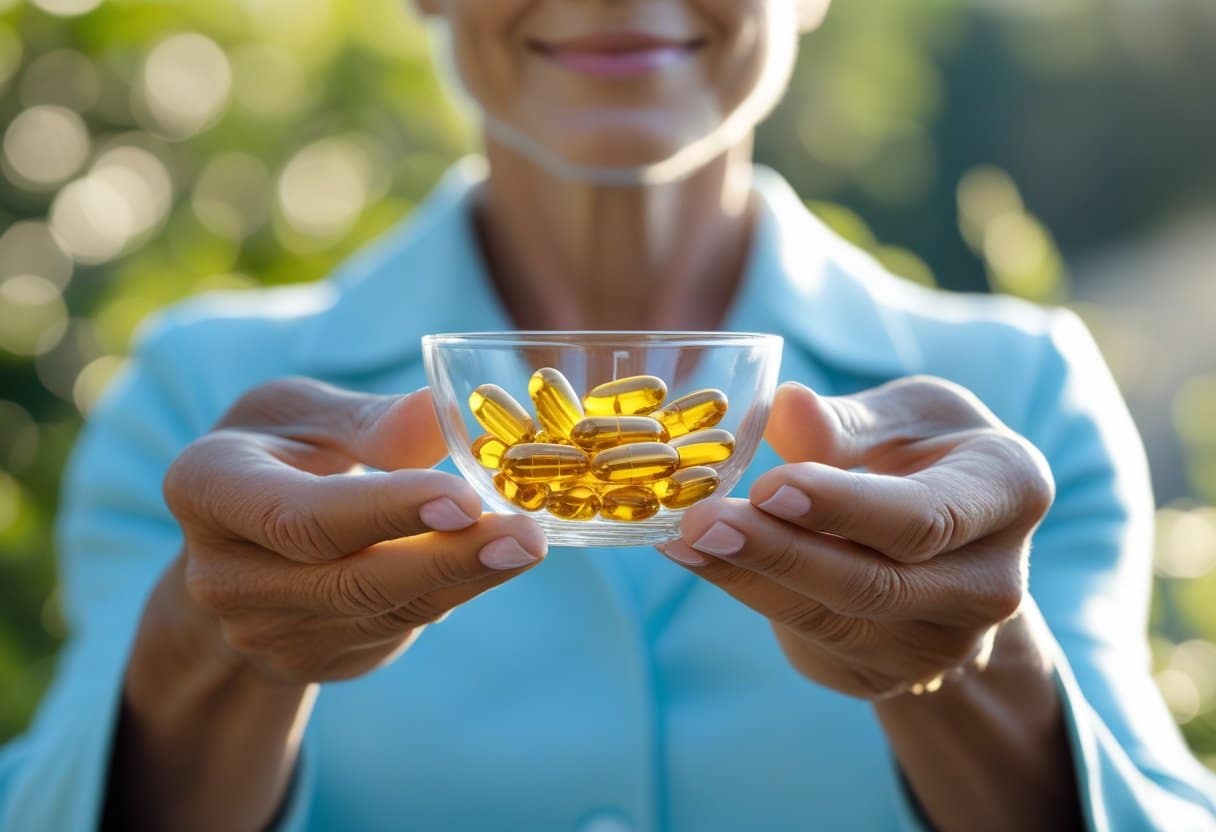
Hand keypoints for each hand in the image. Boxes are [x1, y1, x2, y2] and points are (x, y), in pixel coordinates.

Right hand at [160, 377, 546, 684]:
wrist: (244, 539)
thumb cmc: (283, 450)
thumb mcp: (309, 412)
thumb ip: (372, 420)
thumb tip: (444, 409)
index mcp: (207, 487)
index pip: (298, 516)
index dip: (385, 511)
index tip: (464, 498)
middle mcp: (222, 575)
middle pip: (348, 581)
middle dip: (448, 558)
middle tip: (527, 534)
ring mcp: (264, 631)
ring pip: (384, 612)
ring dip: (467, 579)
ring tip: (529, 541)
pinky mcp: (312, 660)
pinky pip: (397, 628)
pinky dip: (453, 592)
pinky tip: (494, 558)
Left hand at [658, 377, 1054, 699]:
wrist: (954, 543)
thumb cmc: (925, 453)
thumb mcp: (903, 415)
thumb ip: (848, 421)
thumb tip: (786, 408)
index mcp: (1009, 490)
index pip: (925, 515)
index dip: (843, 507)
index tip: (767, 485)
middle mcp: (991, 584)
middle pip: (876, 582)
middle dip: (780, 552)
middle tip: (701, 521)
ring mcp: (943, 644)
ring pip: (832, 619)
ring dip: (748, 577)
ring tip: (681, 536)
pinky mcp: (886, 673)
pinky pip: (809, 637)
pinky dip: (747, 593)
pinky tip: (696, 558)